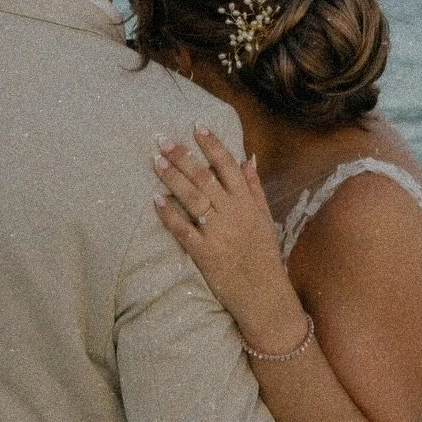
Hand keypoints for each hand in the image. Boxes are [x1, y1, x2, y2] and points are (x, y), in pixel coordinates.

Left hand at [154, 128, 309, 354]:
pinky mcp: (205, 253)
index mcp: (248, 203)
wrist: (265, 296)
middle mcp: (233, 213)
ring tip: (156, 161)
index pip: (229, 165)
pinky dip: (169, 215)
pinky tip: (156, 201)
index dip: (212, 144)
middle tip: (163, 139)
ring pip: (193, 199)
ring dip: (173, 178)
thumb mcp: (265, 218)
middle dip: (183, 156)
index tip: (197, 126)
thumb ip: (255, 188)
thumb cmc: (264, 255)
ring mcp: (219, 233)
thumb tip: (248, 158)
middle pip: (205, 178)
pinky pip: (184, 230)